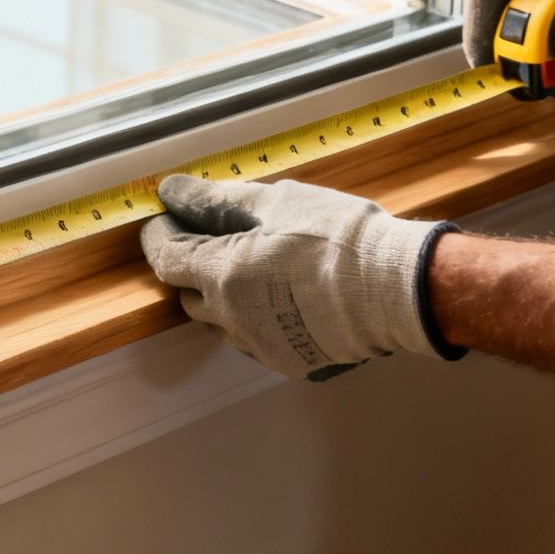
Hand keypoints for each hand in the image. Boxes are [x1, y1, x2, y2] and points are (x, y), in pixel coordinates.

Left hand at [139, 175, 463, 381]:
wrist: (394, 288)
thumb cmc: (337, 237)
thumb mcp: (275, 201)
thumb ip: (217, 199)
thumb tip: (172, 192)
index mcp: (221, 273)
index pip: (165, 259)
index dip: (160, 236)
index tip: (168, 220)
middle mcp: (231, 317)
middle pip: (188, 296)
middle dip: (193, 269)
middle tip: (219, 241)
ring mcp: (260, 345)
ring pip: (223, 321)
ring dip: (227, 297)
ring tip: (262, 269)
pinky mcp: (289, 361)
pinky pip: (259, 340)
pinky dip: (261, 319)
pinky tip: (291, 298)